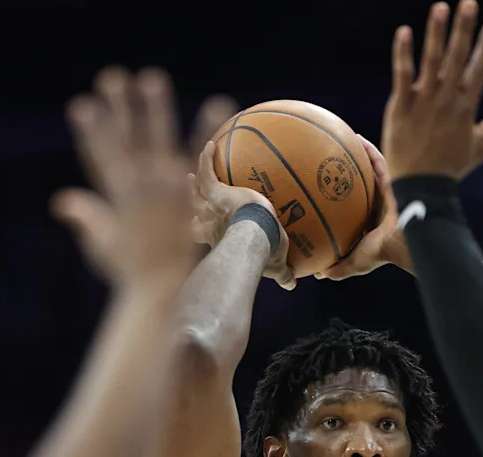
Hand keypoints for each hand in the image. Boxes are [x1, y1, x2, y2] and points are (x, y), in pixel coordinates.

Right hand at [51, 66, 237, 286]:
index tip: (82, 106)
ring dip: (152, 108)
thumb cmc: (130, 273)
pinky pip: (198, 157)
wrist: (156, 288)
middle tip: (112, 77)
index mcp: (114, 196)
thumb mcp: (101, 246)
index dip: (90, 132)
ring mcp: (159, 188)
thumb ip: (87, 219)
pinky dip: (204, 131)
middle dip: (116, 108)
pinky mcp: (184, 192)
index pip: (98, 156)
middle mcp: (135, 187)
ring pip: (155, 138)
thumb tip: (61, 200)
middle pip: (123, 139)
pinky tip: (217, 106)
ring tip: (151, 79)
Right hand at [190, 140, 294, 290]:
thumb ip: (282, 273)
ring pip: (195, 193)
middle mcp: (210, 224)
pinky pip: (208, 172)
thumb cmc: (265, 254)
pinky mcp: (217, 192)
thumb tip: (292, 285)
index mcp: (221, 240)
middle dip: (190, 210)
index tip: (196, 228)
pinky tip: (210, 145)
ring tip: (191, 174)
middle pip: (193, 216)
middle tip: (190, 203)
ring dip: (192, 184)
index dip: (199, 232)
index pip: (204, 237)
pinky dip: (206, 159)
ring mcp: (212, 208)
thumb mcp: (276, 264)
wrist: (254, 237)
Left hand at [313, 135, 408, 280]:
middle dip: (346, 173)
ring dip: (357, 155)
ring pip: (369, 170)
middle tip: (329, 160)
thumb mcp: (355, 263)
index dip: (341, 198)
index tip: (324, 187)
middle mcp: (378, 204)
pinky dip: (369, 150)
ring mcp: (387, 191)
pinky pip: (380, 161)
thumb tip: (318, 273)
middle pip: (360, 185)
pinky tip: (356, 138)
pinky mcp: (395, 180)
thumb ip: (338, 268)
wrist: (405, 241)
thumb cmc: (382, 253)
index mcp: (371, 222)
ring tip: (342, 139)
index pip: (354, 207)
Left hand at [382, 0, 482, 181]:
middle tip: (469, 2)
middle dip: (464, 29)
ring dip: (436, 32)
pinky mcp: (400, 107)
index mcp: (466, 107)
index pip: (480, 69)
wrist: (420, 187)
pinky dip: (403, 54)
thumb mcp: (481, 147)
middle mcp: (446, 99)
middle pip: (457, 57)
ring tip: (441, 7)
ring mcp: (422, 102)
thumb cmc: (451, 168)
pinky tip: (404, 32)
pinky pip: (402, 75)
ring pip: (431, 60)